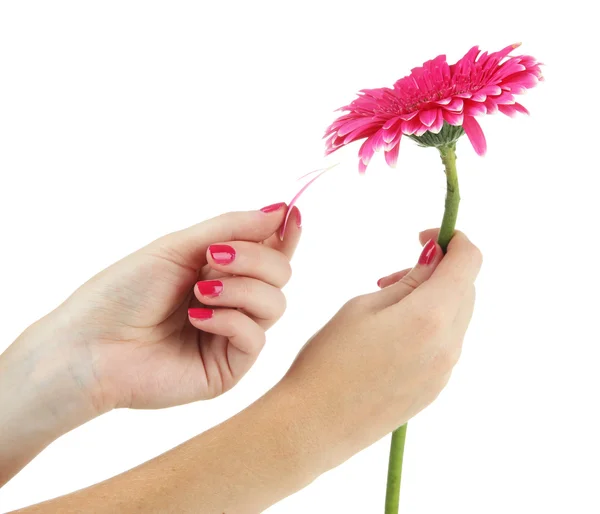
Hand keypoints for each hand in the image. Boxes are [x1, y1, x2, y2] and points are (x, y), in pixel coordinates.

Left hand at [19, 204, 301, 413]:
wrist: (90, 346)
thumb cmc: (124, 292)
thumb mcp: (177, 247)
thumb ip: (231, 228)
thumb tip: (281, 210)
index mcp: (221, 270)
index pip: (269, 250)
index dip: (285, 233)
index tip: (291, 215)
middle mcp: (233, 300)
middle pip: (281, 274)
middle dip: (256, 259)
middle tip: (213, 258)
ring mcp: (232, 334)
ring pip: (276, 303)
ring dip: (241, 289)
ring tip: (199, 291)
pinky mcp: (229, 367)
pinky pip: (257, 337)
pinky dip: (231, 320)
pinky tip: (196, 318)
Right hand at [281, 229, 481, 468]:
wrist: (314, 425)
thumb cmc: (328, 359)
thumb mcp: (363, 306)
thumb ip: (408, 281)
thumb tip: (435, 260)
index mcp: (432, 317)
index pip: (469, 262)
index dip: (452, 239)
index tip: (423, 237)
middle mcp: (449, 346)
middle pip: (464, 289)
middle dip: (437, 270)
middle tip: (392, 276)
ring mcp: (445, 372)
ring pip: (455, 316)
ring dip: (432, 298)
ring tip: (386, 305)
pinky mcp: (434, 390)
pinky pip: (444, 343)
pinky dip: (428, 325)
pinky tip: (392, 334)